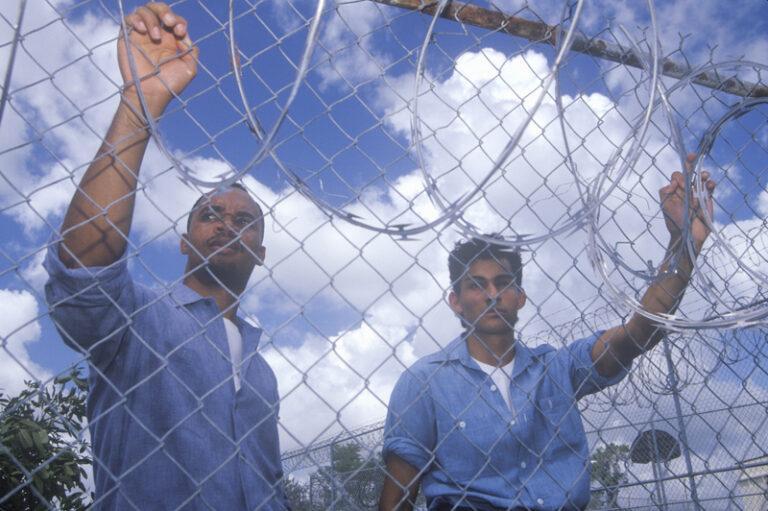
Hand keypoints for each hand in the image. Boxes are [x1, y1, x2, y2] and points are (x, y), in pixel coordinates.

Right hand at [118, 2, 198, 119]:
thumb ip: (191, 50)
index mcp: (171, 40)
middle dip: (165, 11)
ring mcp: (142, 34)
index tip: (180, 32)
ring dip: (152, 18)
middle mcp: (156, 34)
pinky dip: (136, 19)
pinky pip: (129, 18)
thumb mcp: (189, 67)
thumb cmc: (170, 84)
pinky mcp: (128, 37)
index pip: (174, 20)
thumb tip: (184, 36)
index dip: (178, 20)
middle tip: (169, 22)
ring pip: (145, 10)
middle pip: (159, 9)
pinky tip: (142, 30)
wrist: (152, 93)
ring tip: (155, 36)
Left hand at [658, 153, 715, 250]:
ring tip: (704, 175)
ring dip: (703, 173)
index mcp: (676, 190)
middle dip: (691, 164)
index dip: (681, 172)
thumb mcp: (665, 206)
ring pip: (701, 178)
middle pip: (690, 172)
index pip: (678, 175)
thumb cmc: (674, 221)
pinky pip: (710, 188)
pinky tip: (709, 185)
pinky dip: (711, 183)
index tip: (684, 174)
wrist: (687, 235)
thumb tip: (673, 182)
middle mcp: (687, 189)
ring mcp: (698, 194)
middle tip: (692, 159)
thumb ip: (665, 192)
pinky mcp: (707, 199)